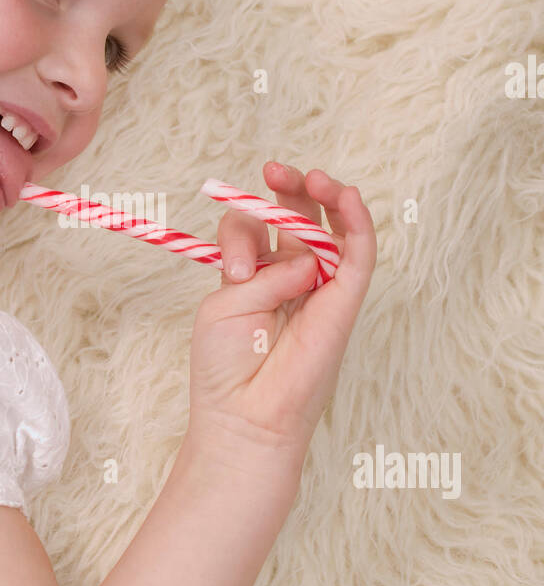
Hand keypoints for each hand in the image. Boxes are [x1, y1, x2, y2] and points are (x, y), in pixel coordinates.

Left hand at [186, 162, 376, 458]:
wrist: (245, 415)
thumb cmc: (226, 367)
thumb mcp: (226, 303)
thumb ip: (262, 270)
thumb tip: (304, 259)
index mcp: (258, 278)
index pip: (258, 230)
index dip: (246, 220)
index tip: (235, 227)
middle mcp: (293, 279)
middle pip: (301, 219)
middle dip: (292, 189)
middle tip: (275, 170)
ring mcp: (322, 290)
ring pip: (336, 230)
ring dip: (329, 196)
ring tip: (313, 179)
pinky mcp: (346, 303)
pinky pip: (360, 255)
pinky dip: (357, 222)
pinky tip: (346, 196)